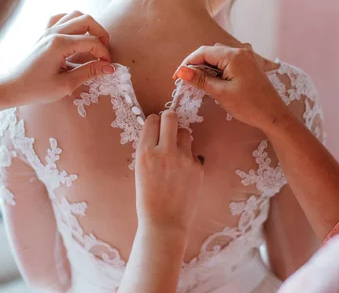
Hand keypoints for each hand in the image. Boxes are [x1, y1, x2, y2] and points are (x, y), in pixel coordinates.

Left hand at [3, 11, 114, 105]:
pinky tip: (76, 35)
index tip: (107, 67)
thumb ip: (89, 72)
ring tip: (93, 43)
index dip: (104, 54)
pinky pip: (61, 18)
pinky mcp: (44, 33)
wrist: (13, 87)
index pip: (92, 41)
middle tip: (103, 52)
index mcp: (59, 44)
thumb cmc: (36, 89)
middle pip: (87, 20)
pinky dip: (73, 22)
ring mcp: (48, 30)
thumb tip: (109, 67)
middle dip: (101, 34)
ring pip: (75, 14)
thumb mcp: (66, 84)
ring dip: (89, 26)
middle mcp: (54, 32)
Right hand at [135, 111, 203, 235]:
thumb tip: (158, 131)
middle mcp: (165, 151)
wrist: (164, 223)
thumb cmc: (148, 198)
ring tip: (176, 154)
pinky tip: (183, 174)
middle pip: (171, 116)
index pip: (152, 120)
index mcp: (145, 152)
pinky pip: (194, 153)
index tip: (156, 129)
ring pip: (185, 132)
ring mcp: (184, 159)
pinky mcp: (198, 167)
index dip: (154, 123)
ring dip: (180, 139)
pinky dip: (189, 159)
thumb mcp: (140, 170)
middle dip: (169, 120)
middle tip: (168, 130)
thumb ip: (149, 149)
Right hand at [173, 44, 290, 130]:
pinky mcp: (248, 65)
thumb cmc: (249, 106)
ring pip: (218, 56)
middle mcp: (240, 51)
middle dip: (195, 64)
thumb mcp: (221, 93)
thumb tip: (181, 71)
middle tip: (184, 80)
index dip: (187, 63)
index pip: (203, 52)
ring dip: (206, 67)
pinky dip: (217, 69)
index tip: (177, 77)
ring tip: (197, 82)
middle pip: (210, 52)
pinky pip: (227, 61)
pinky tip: (212, 80)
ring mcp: (246, 57)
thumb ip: (201, 80)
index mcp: (233, 55)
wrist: (274, 116)